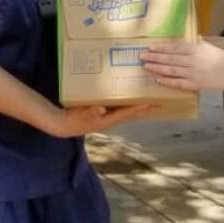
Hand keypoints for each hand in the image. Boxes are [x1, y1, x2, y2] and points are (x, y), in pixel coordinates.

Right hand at [42, 104, 160, 137]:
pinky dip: (127, 103)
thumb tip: (101, 108)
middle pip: (132, 113)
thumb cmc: (73, 119)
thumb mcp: (81, 114)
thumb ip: (91, 110)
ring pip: (128, 111)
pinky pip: (120, 108)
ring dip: (138, 106)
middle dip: (145, 108)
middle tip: (160, 102)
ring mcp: (108, 117)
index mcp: (108, 120)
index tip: (152, 103)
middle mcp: (111, 119)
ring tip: (150, 99)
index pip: (128, 113)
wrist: (63, 125)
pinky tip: (130, 97)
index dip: (140, 108)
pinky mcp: (103, 114)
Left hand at [141, 39, 223, 91]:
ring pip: (170, 70)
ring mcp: (192, 73)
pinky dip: (166, 81)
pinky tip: (157, 79)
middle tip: (142, 56)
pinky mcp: (194, 84)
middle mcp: (191, 60)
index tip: (150, 47)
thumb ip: (200, 42)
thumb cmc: (223, 57)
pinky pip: (177, 83)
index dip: (161, 47)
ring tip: (146, 66)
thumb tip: (195, 37)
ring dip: (157, 68)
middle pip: (169, 58)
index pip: (174, 47)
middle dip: (154, 57)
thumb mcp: (211, 45)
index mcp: (195, 48)